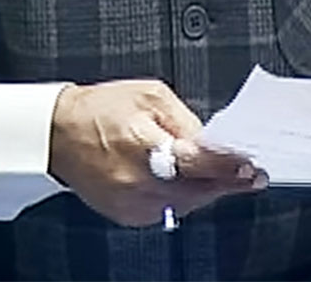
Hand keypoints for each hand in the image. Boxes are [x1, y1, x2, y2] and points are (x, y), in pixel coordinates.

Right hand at [48, 78, 266, 226]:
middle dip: (226, 182)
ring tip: (225, 175)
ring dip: (208, 191)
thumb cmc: (103, 109)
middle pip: (196, 190)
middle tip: (250, 174)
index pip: (196, 163)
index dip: (228, 167)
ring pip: (185, 204)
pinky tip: (193, 182)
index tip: (251, 168)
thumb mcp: (152, 96)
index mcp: (142, 144)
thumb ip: (186, 120)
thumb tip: (214, 141)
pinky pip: (168, 211)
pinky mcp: (125, 214)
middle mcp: (135, 180)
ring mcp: (129, 202)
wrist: (59, 133)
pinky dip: (185, 197)